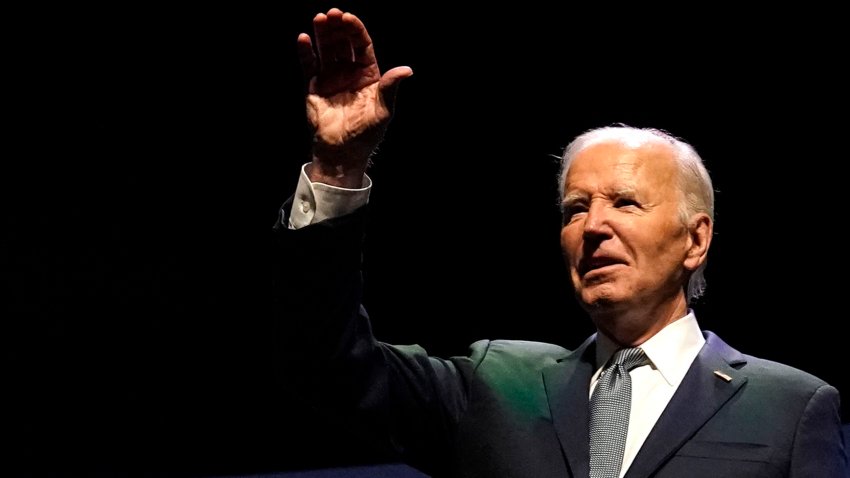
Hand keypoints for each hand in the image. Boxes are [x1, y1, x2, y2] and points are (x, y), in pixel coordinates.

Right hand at [298, 8, 412, 187]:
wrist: (343, 152)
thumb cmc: (366, 133)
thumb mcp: (384, 110)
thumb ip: (391, 87)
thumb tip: (407, 70)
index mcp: (368, 74)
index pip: (362, 46)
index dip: (355, 31)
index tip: (348, 18)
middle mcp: (349, 72)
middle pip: (343, 43)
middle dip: (338, 28)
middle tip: (332, 14)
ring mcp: (330, 77)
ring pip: (326, 50)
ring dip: (323, 34)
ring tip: (319, 18)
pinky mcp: (314, 86)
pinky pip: (309, 65)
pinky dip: (305, 52)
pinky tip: (304, 38)